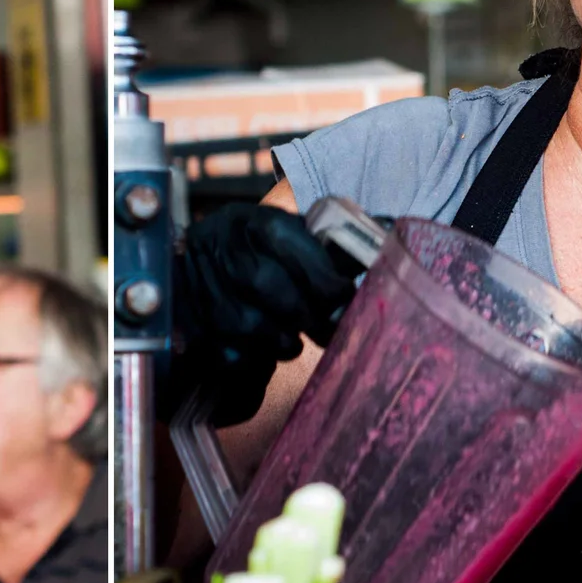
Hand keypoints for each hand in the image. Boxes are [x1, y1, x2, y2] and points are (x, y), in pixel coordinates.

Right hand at [172, 204, 363, 427]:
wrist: (190, 264)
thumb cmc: (256, 252)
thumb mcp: (289, 234)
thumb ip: (334, 240)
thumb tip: (391, 231)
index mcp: (254, 221)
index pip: (289, 242)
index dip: (324, 276)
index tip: (344, 295)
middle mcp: (223, 249)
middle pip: (270, 287)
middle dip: (308, 314)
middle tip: (329, 329)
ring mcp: (203, 289)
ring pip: (251, 325)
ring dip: (283, 340)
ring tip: (293, 339)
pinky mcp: (192, 327)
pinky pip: (231, 354)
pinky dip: (254, 360)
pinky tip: (262, 350)